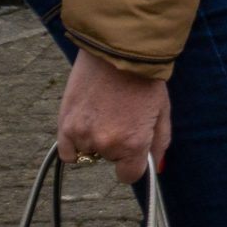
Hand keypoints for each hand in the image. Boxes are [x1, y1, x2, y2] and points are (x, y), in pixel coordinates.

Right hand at [57, 50, 172, 183]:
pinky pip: (67, 152)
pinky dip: (74, 143)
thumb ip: (158, 145)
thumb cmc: (144, 80)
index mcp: (133, 143)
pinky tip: (85, 123)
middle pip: (108, 159)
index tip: (132, 150)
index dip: (132, 163)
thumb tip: (155, 168)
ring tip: (102, 112)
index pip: (128, 175)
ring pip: (88, 152)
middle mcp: (107, 144)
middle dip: (115, 144)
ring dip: (94, 139)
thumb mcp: (162, 113)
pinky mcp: (65, 124)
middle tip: (120, 116)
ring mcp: (83, 135)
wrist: (117, 51)